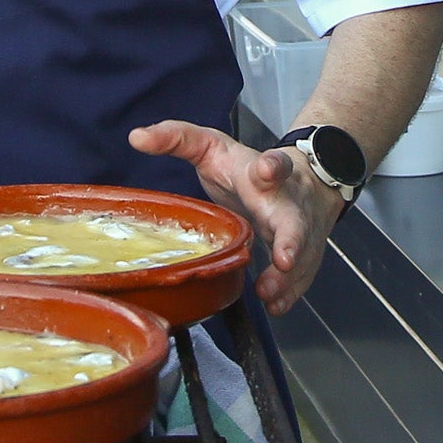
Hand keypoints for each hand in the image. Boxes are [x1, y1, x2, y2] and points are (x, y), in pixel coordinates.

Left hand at [127, 121, 341, 310]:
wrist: (306, 180)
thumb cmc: (248, 169)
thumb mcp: (212, 147)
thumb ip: (177, 138)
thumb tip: (137, 137)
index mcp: (261, 175)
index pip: (271, 165)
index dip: (271, 167)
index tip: (267, 171)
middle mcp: (286, 202)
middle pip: (294, 220)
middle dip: (292, 239)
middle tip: (283, 259)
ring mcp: (299, 230)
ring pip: (302, 252)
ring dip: (287, 276)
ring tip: (268, 294)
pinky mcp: (303, 253)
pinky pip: (301, 274)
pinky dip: (290, 292)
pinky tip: (276, 305)